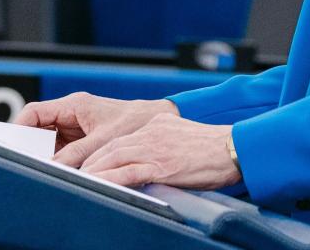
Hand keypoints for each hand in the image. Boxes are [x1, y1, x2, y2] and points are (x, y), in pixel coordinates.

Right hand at [16, 92, 176, 166]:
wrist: (158, 122)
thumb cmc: (135, 122)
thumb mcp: (103, 141)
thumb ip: (76, 154)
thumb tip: (52, 167)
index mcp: (74, 105)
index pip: (34, 112)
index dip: (20, 128)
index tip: (13, 145)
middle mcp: (71, 115)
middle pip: (39, 129)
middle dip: (32, 146)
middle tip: (28, 163)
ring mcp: (76, 128)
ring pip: (50, 143)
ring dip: (47, 156)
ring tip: (45, 169)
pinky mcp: (83, 141)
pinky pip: (63, 151)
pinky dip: (60, 162)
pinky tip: (61, 171)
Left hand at [80, 112, 243, 190]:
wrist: (234, 148)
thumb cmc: (213, 149)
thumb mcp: (181, 136)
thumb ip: (162, 142)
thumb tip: (152, 159)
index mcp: (155, 124)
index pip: (119, 139)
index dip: (100, 152)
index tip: (88, 162)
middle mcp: (150, 133)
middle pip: (110, 147)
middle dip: (91, 161)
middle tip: (76, 173)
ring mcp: (155, 148)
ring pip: (114, 158)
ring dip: (95, 171)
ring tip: (81, 181)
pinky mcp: (162, 165)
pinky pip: (129, 173)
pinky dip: (111, 179)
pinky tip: (100, 184)